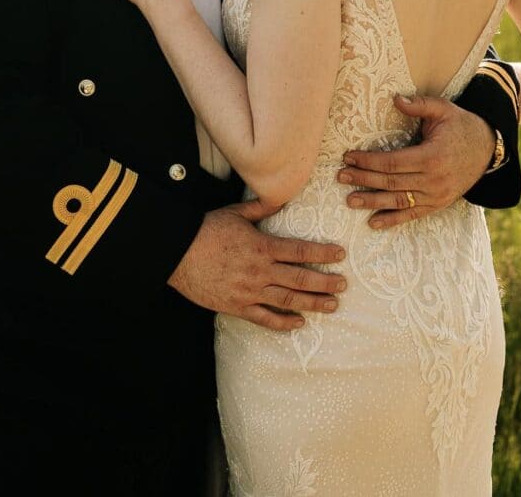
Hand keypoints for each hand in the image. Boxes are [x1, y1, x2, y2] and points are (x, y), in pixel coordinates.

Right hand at [168, 197, 346, 331]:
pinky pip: (264, 318)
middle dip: (325, 282)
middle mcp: (260, 271)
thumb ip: (262, 207)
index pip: (300, 251)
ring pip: (288, 301)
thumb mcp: (235, 212)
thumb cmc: (206, 229)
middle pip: (301, 279)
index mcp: (262, 246)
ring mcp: (250, 291)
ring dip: (313, 303)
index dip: (323, 253)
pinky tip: (299, 324)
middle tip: (344, 284)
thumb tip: (282, 197)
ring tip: (332, 305)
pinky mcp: (237, 306)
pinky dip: (283, 323)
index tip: (340, 255)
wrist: (177, 251)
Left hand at [337, 94, 494, 228]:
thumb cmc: (461, 126)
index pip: (392, 162)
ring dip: (372, 202)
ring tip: (349, 200)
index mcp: (432, 156)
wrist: (487, 149)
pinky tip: (372, 223)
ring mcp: (436, 196)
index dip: (368, 161)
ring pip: (398, 201)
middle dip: (363, 179)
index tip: (348, 157)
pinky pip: (412, 215)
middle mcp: (433, 180)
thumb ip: (420, 105)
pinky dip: (392, 221)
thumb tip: (396, 99)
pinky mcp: (438, 204)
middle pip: (391, 182)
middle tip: (340, 176)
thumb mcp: (443, 109)